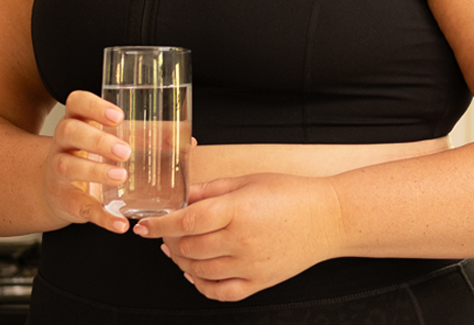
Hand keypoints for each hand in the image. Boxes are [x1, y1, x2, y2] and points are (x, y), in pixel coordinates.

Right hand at [40, 90, 132, 233]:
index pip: (76, 102)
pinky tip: (120, 223)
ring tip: (121, 177)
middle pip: (70, 131)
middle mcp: (63, 143)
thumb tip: (188, 141)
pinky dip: (102, 216)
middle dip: (98, 139)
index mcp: (77, 122)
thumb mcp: (108, 142)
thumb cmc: (90, 159)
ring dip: (95, 171)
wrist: (56, 192)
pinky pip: (81, 207)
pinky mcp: (66, 200)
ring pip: (69, 166)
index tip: (118, 116)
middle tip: (125, 151)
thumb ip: (144, 139)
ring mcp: (59, 171)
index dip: (93, 106)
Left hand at [133, 174, 345, 301]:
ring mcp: (251, 266)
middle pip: (188, 248)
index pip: (185, 221)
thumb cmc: (291, 194)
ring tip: (179, 250)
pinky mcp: (260, 282)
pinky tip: (197, 273)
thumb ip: (211, 189)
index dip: (159, 223)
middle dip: (169, 241)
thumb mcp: (247, 181)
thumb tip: (181, 195)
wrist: (330, 218)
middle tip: (166, 232)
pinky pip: (221, 292)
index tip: (143, 224)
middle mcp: (241, 241)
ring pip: (199, 272)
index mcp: (237, 211)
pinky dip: (202, 285)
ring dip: (182, 262)